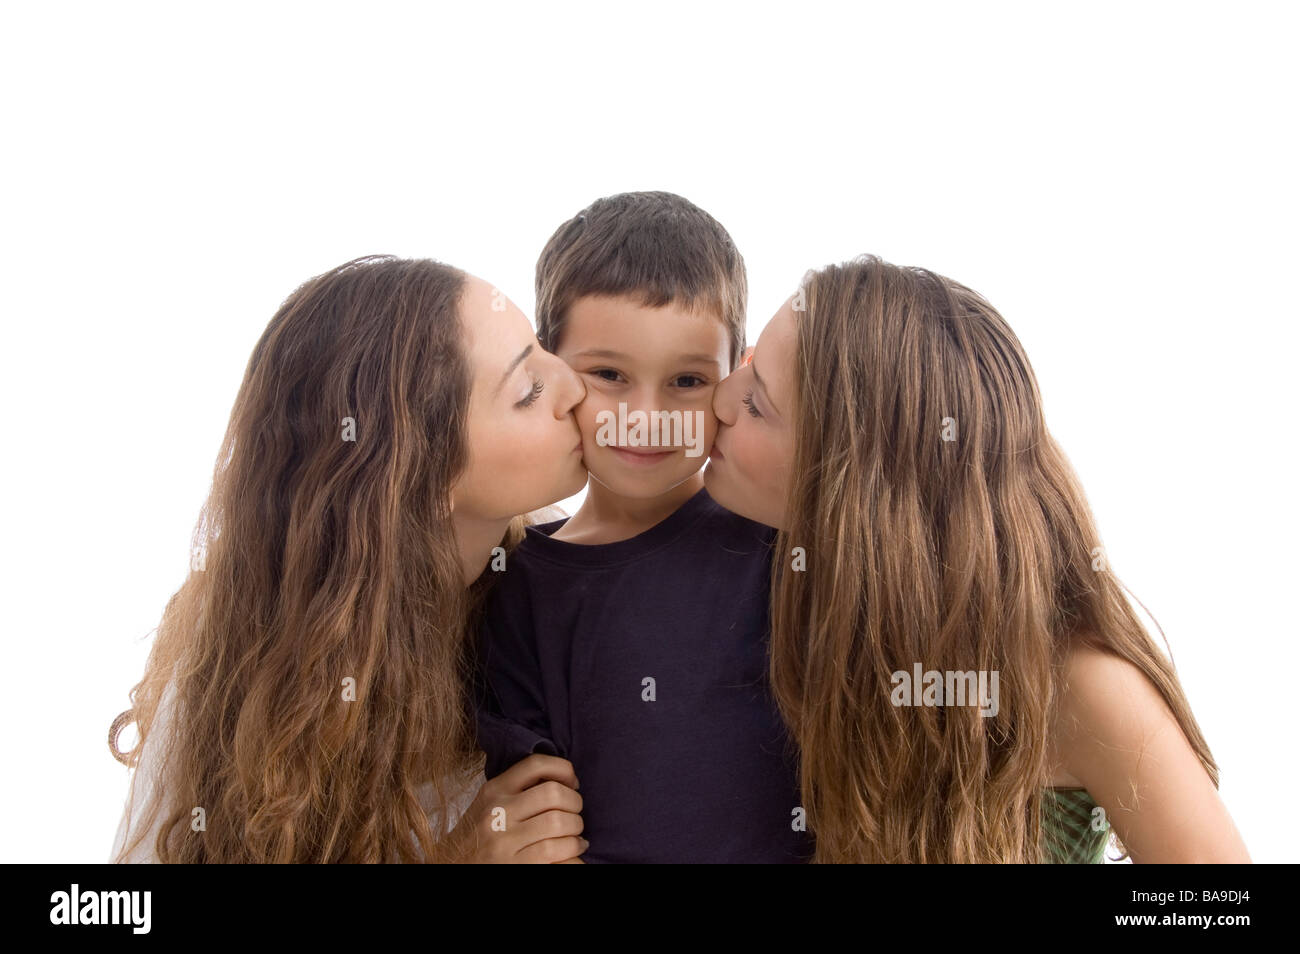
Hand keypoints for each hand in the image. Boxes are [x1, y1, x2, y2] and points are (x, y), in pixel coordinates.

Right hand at [450, 754, 587, 862]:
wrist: (451, 865)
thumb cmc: (477, 837)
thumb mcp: (488, 805)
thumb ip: (517, 790)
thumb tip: (562, 780)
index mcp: (494, 790)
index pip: (535, 765)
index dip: (563, 769)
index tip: (572, 782)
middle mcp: (497, 812)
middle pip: (553, 793)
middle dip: (575, 802)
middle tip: (576, 812)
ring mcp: (503, 840)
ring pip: (558, 822)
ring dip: (576, 828)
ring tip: (577, 834)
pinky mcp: (513, 865)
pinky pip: (555, 851)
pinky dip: (574, 849)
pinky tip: (575, 850)